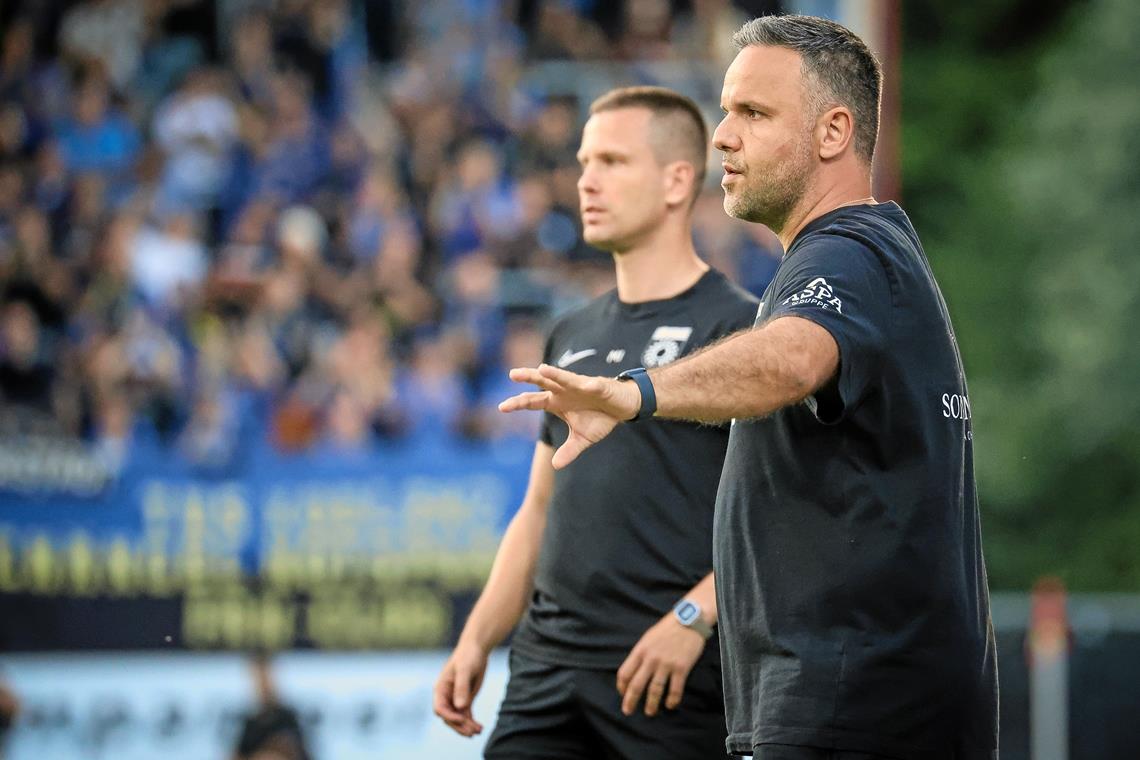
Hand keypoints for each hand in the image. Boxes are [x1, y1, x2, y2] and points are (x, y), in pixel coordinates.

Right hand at [433, 641, 488, 736]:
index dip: (449, 716)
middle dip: (459, 726)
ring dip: (466, 727)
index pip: (440, 709)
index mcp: (440, 688)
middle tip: (471, 733)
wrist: (477, 649)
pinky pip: (466, 715)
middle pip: (449, 717)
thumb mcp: (465, 670)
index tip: (462, 719)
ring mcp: (455, 699)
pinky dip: (471, 722)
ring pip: (458, 718)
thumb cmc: (468, 656)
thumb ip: (461, 688)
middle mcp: (446, 696)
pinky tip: (480, 728)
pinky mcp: (465, 699)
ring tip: (478, 731)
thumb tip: (460, 707)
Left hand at [498, 364, 640, 468]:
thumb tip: (555, 466)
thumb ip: (569, 450)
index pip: (533, 401)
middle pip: (543, 382)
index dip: (518, 402)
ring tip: (543, 369)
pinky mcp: (598, 385)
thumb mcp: (582, 439)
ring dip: (555, 374)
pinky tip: (588, 386)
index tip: (501, 407)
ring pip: (564, 378)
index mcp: (557, 402)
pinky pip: (593, 385)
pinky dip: (590, 386)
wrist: (622, 407)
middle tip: (512, 375)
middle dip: (529, 378)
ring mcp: (580, 386)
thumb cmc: (600, 418)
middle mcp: (564, 391)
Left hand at [616, 613, 706, 716]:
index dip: (621, 686)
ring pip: (655, 690)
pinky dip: (672, 700)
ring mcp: (666, 664)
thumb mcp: (649, 637)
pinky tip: (670, 705)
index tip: (622, 693)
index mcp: (640, 650)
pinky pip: (675, 689)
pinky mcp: (681, 668)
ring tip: (649, 712)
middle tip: (628, 711)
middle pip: (636, 685)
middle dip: (630, 700)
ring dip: (651, 704)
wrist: (689, 619)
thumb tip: (635, 670)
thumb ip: (642, 653)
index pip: (625, 672)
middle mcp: (651, 659)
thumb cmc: (668, 627)